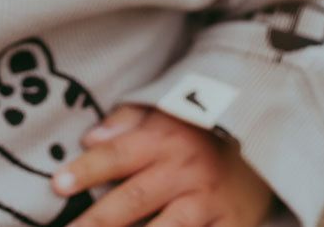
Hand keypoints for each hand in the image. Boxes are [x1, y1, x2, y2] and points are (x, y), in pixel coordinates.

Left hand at [52, 103, 272, 226]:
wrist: (266, 132)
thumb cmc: (201, 125)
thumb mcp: (165, 109)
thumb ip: (126, 120)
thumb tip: (88, 138)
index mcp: (164, 139)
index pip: (119, 154)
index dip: (87, 169)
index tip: (56, 184)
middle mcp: (184, 172)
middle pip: (135, 199)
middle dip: (99, 221)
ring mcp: (208, 203)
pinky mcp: (231, 225)